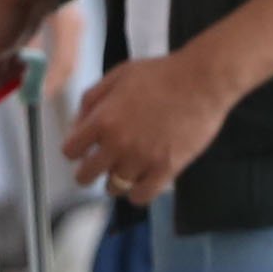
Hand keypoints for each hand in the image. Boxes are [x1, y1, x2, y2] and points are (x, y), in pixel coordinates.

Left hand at [63, 45, 240, 206]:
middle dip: (89, 170)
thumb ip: (92, 99)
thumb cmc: (162, 74)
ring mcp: (142, 159)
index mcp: (103, 120)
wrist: (202, 81)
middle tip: (101, 164)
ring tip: (128, 168)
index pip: (70, 151)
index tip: (85, 148)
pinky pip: (141, 196)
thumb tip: (78, 125)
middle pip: (85, 176)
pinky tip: (143, 180)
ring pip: (114, 188)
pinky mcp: (166, 170)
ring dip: (116, 180)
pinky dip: (138, 192)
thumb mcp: (118, 75)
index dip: (77, 149)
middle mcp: (118, 144)